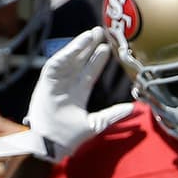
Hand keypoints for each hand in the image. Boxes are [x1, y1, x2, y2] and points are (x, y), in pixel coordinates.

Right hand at [0, 28, 132, 162]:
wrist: (50, 146)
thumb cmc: (69, 138)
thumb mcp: (96, 124)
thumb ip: (113, 114)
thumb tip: (132, 108)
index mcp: (77, 94)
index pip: (89, 72)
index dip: (97, 60)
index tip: (107, 47)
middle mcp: (66, 86)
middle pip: (78, 62)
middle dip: (88, 47)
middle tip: (99, 31)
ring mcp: (55, 84)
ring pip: (67, 60)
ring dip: (78, 47)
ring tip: (90, 35)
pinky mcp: (44, 85)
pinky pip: (54, 66)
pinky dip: (65, 55)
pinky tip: (76, 46)